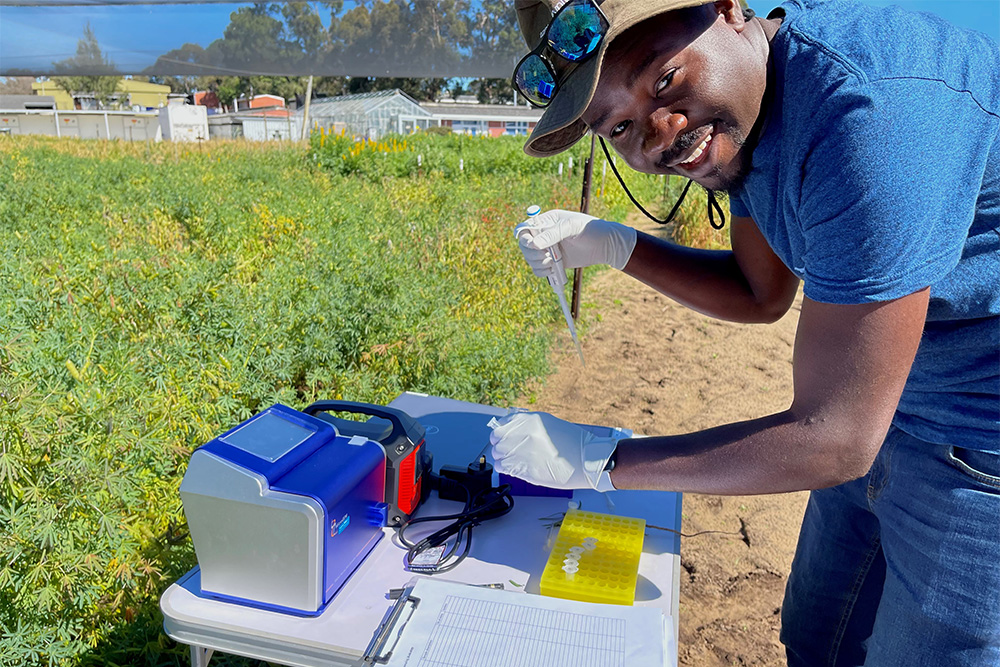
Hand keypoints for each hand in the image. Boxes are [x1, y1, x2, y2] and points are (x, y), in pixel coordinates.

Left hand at [489, 411, 617, 490]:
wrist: (588, 461)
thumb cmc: (573, 443)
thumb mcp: (550, 424)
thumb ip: (529, 426)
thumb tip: (512, 431)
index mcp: (530, 420)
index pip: (501, 425)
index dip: (502, 433)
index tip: (504, 438)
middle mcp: (523, 434)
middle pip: (496, 440)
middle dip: (501, 445)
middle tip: (508, 450)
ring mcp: (522, 452)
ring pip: (497, 455)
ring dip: (503, 457)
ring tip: (514, 460)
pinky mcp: (524, 469)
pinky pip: (503, 467)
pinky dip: (506, 468)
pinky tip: (516, 468)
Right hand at [516, 209, 636, 276]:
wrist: (605, 245)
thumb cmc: (590, 229)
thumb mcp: (571, 227)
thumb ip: (552, 234)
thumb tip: (534, 244)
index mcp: (546, 221)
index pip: (525, 229)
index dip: (524, 238)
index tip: (533, 245)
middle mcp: (544, 235)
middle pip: (525, 246)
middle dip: (532, 253)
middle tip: (546, 256)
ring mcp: (548, 249)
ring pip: (531, 259)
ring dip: (538, 264)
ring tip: (552, 263)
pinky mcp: (553, 262)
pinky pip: (539, 269)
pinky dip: (543, 272)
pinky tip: (553, 270)